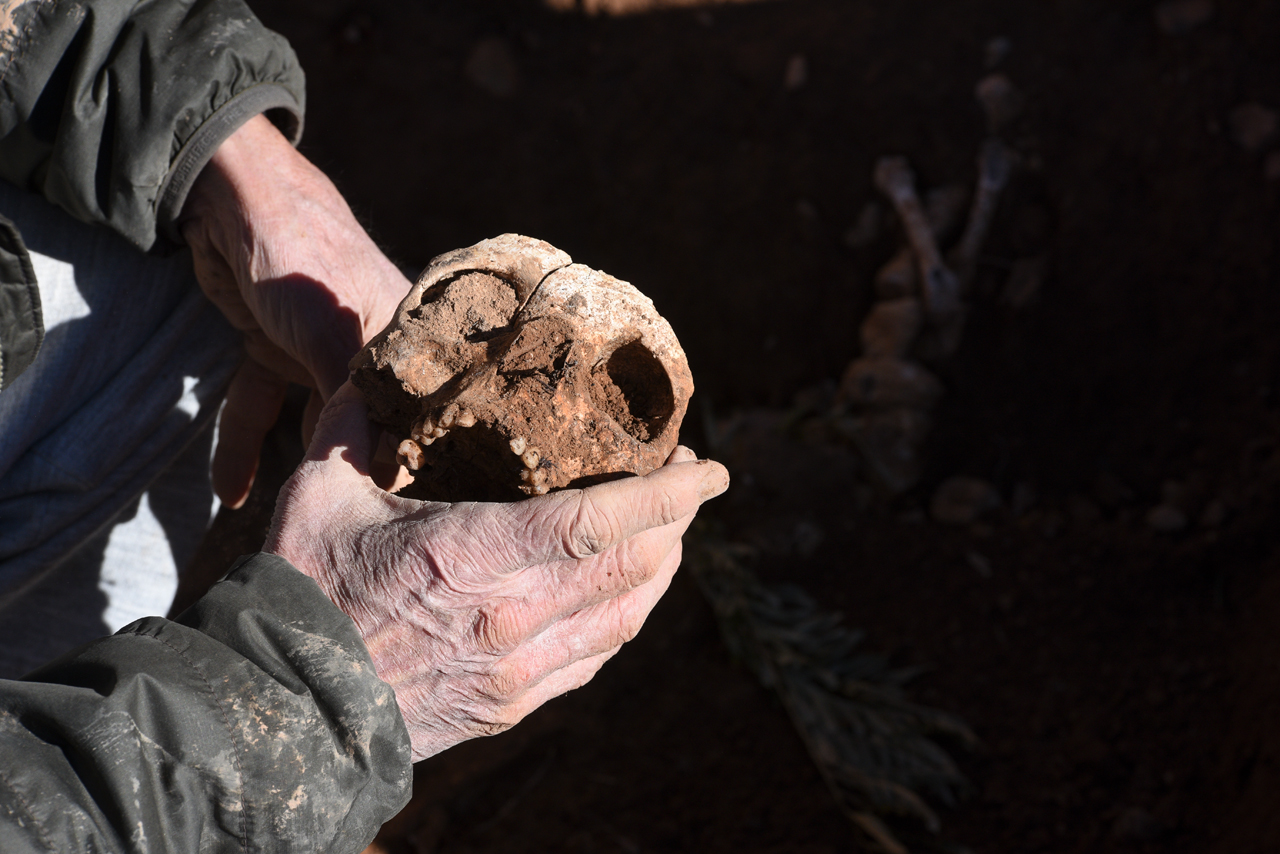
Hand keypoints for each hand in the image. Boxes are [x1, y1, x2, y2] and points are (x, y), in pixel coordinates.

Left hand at [180, 114, 411, 507]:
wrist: (228, 199)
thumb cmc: (301, 259)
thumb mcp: (334, 338)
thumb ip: (356, 403)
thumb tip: (384, 473)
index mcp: (403, 343)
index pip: (417, 414)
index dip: (410, 461)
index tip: (405, 513)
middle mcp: (368, 350)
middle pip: (366, 425)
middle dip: (353, 475)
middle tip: (349, 527)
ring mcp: (318, 350)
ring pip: (312, 421)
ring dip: (296, 465)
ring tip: (295, 518)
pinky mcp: (273, 349)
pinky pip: (263, 405)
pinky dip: (243, 444)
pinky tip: (232, 492)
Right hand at [264, 384, 728, 760]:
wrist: (281, 709)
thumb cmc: (298, 596)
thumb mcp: (317, 496)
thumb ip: (354, 427)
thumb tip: (371, 374)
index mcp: (472, 553)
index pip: (604, 519)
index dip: (671, 492)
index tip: (711, 468)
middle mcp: (511, 617)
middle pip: (634, 566)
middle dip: (678, 522)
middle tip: (689, 486)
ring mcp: (515, 669)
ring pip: (625, 617)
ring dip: (661, 570)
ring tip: (670, 534)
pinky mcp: (509, 706)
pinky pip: (594, 659)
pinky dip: (625, 619)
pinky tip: (627, 595)